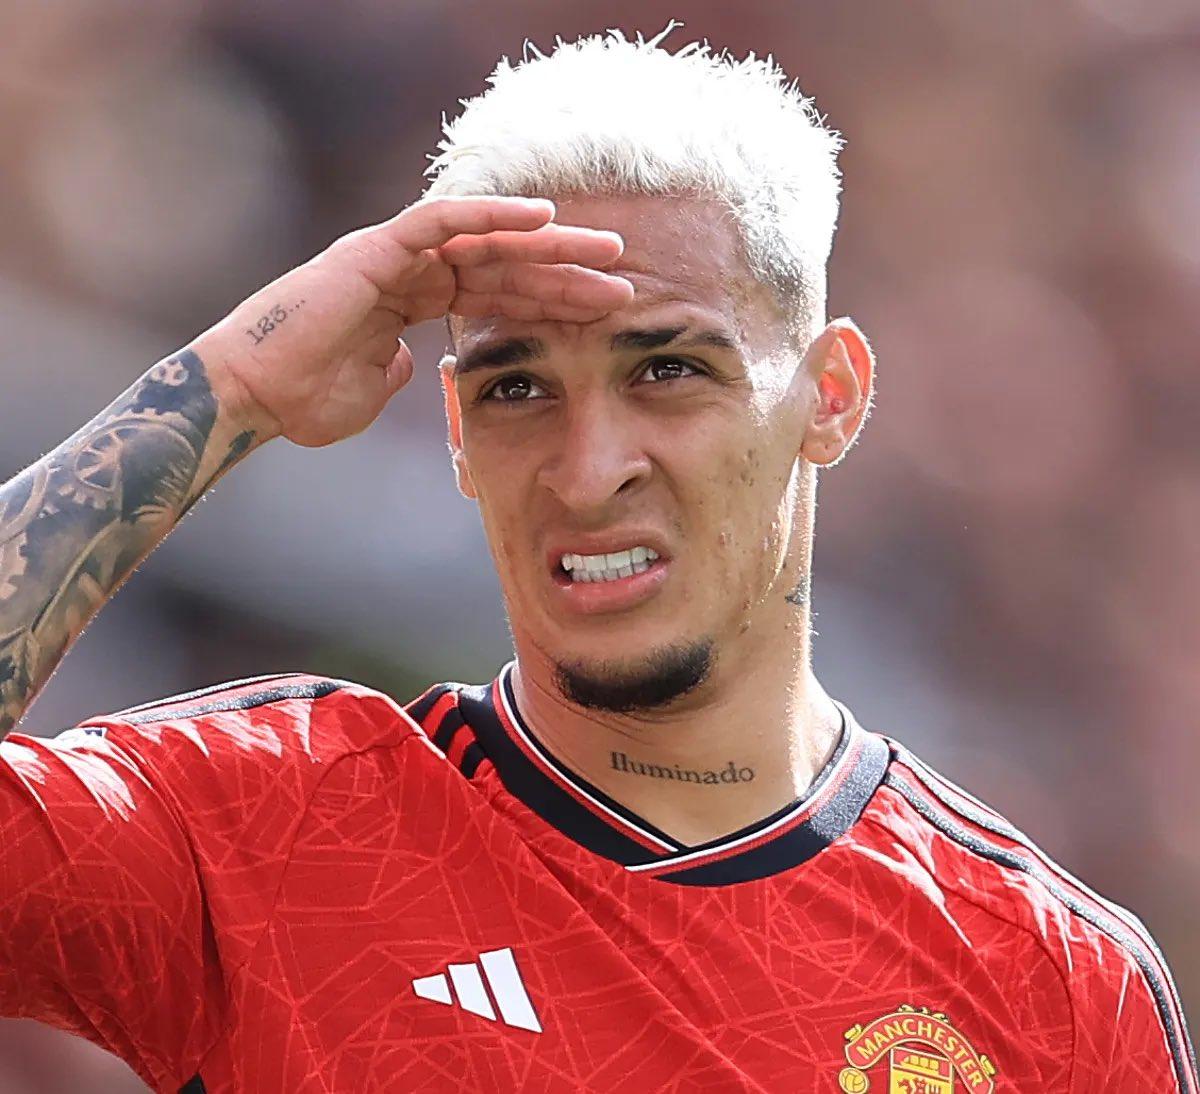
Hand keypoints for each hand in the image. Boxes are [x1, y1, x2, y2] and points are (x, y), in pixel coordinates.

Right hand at [194, 196, 632, 446]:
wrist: (254, 397)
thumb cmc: (305, 399)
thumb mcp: (371, 391)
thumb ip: (400, 373)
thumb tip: (413, 364)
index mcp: (414, 301)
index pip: (499, 293)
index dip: (552, 299)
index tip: (604, 310)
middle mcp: (410, 271)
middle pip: (504, 263)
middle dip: (566, 268)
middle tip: (626, 272)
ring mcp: (394, 256)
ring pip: (485, 238)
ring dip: (548, 241)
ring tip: (606, 247)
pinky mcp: (375, 249)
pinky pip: (441, 221)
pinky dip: (490, 214)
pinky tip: (541, 218)